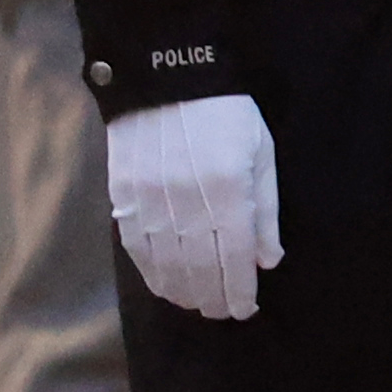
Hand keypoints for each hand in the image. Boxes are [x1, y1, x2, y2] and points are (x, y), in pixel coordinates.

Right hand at [106, 93, 282, 321]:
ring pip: (167, 264)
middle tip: (222, 312)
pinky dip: (152, 272)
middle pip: (200, 268)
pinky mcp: (124, 197)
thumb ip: (266, 210)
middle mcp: (188, 203)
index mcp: (229, 192)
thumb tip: (267, 260)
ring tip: (197, 303)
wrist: (167, 79)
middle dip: (213, 297)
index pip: (235, 258)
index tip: (246, 308)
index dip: (240, 290)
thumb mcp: (260, 154)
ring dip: (183, 291)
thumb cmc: (226, 114)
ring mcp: (151, 202)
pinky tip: (165, 284)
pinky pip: (136, 248)